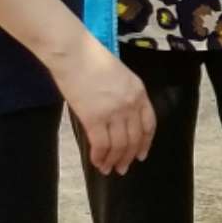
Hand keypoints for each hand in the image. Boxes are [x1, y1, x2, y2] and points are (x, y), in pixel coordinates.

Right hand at [55, 43, 156, 173]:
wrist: (72, 52)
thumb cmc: (90, 58)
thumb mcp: (118, 75)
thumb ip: (124, 96)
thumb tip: (117, 119)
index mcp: (139, 92)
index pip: (149, 124)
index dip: (145, 143)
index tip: (141, 155)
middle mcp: (130, 104)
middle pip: (134, 138)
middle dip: (128, 157)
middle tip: (122, 169)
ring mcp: (113, 112)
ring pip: (119, 145)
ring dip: (114, 160)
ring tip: (108, 170)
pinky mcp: (94, 118)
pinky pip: (100, 144)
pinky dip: (99, 156)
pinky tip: (96, 162)